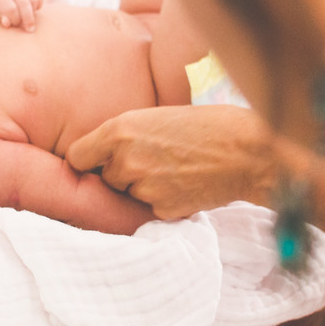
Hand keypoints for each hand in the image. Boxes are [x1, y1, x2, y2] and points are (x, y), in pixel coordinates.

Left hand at [0, 0, 43, 30]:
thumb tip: (8, 24)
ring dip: (34, 11)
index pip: (10, 8)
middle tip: (30, 29)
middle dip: (29, 19)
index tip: (14, 24)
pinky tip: (34, 8)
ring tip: (29, 18)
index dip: (15, 20)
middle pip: (24, 3)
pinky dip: (39, 2)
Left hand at [66, 104, 278, 219]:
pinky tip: (186, 185)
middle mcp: (125, 160)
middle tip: (155, 162)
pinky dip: (164, 201)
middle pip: (105, 178)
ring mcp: (142, 187)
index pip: (77, 156)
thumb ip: (128, 136)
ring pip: (128, 195)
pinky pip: (151, 208)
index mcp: (120, 130)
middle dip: (122, 175)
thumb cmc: (209, 126)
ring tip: (175, 171)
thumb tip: (107, 157)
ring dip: (143, 189)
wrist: (247, 151)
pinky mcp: (161, 209)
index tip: (98, 162)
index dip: (89, 161)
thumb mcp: (158, 116)